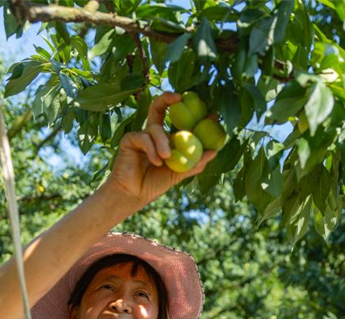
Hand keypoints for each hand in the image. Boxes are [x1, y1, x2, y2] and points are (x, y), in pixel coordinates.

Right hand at [103, 92, 217, 209]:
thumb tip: (215, 151)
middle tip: (180, 97)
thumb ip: (195, 162)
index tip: (210, 114)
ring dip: (163, 142)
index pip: (181, 122)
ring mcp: (141, 135)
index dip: (195, 115)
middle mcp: (153, 133)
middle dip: (168, 99)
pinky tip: (156, 162)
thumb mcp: (180, 173)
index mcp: (167, 138)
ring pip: (155, 128)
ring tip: (167, 158)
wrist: (134, 194)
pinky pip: (144, 138)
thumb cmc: (155, 184)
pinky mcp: (129, 139)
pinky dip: (152, 149)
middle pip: (159, 107)